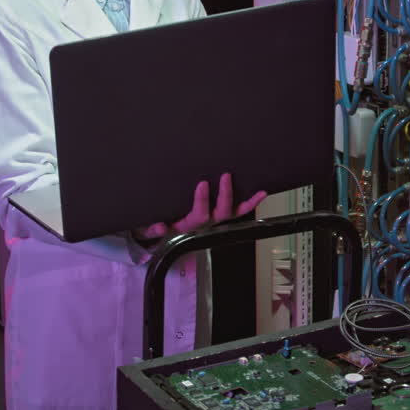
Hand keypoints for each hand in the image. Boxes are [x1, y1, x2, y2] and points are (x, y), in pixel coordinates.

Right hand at [133, 173, 266, 241]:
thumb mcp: (147, 227)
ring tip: (256, 190)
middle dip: (225, 196)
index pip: (199, 215)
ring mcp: (214, 219)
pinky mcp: (220, 214)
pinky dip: (250, 203)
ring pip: (233, 213)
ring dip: (246, 202)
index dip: (203, 201)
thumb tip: (159, 228)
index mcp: (187, 225)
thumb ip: (150, 228)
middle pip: (220, 214)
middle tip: (225, 177)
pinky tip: (262, 192)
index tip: (202, 184)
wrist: (160, 232)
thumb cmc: (155, 223)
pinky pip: (238, 211)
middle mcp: (204, 223)